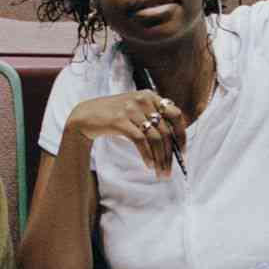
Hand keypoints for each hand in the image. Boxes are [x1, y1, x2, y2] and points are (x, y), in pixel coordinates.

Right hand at [64, 89, 188, 178]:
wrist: (86, 115)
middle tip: (169, 171)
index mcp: (151, 96)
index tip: (182, 153)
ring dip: (160, 158)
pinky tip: (148, 165)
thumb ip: (153, 118)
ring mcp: (131, 109)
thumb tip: (175, 143)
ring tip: (160, 172)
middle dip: (170, 154)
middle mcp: (143, 99)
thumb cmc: (114, 116)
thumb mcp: (136, 110)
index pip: (176, 116)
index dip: (182, 136)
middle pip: (166, 131)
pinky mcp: (119, 120)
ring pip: (155, 138)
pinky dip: (147, 155)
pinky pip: (140, 141)